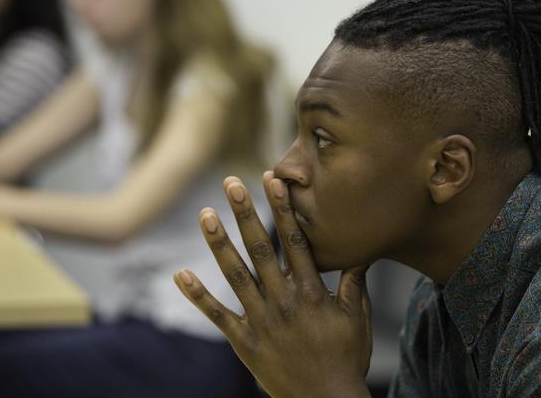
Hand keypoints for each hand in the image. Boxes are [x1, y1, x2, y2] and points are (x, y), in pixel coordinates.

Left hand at [174, 172, 371, 397]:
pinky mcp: (244, 342)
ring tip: (205, 215)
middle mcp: (284, 301)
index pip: (295, 241)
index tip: (272, 181)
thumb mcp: (356, 318)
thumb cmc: (346, 359)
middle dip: (245, 214)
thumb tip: (360, 251)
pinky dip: (198, 295)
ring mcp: (261, 321)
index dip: (282, 209)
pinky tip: (180, 273)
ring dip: (219, 244)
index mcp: (311, 292)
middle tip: (231, 184)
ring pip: (236, 275)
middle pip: (261, 249)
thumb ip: (353, 282)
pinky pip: (218, 315)